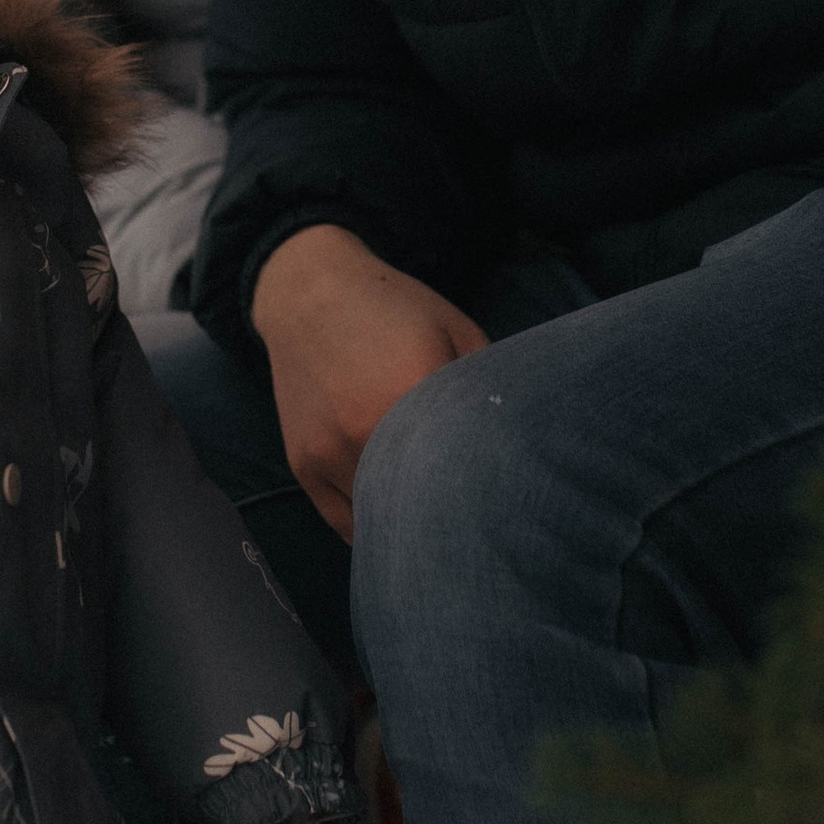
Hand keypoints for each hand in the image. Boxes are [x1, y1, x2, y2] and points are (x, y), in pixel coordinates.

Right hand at [249, 223, 487, 537]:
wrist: (309, 293)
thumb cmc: (394, 308)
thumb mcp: (456, 329)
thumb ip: (487, 383)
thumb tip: (520, 440)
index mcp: (413, 389)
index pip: (463, 463)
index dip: (487, 485)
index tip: (505, 498)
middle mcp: (367, 428)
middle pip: (421, 502)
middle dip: (451, 516)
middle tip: (479, 524)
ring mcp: (330, 451)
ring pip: (380, 517)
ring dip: (409, 525)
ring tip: (441, 530)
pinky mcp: (304, 464)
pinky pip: (343, 522)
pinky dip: (372, 530)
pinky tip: (399, 529)